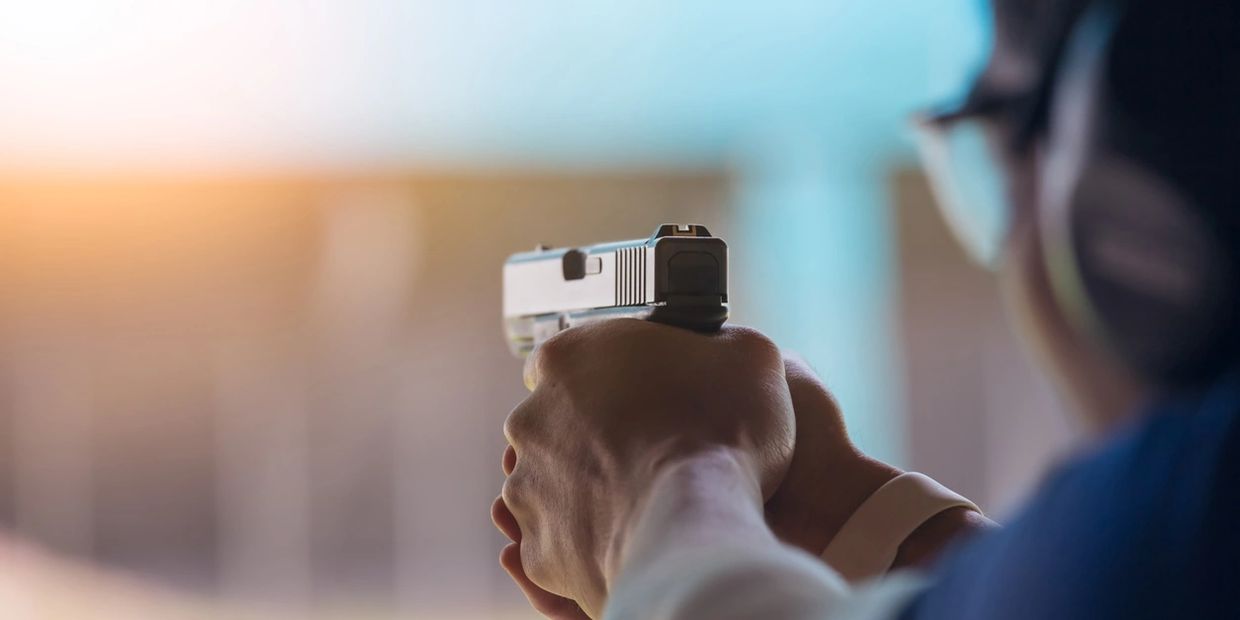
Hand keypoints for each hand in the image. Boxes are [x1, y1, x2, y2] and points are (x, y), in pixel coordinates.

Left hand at [498, 320, 795, 616]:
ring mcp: (528, 485)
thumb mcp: (748, 356)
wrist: (698, 525)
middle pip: (555, 424)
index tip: (638, 400)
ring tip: (643, 504)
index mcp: (569, 357)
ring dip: (587, 493)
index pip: (568, 360)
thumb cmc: (721, 434)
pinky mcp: (539, 548)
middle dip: (593, 438)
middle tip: (648, 454)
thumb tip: (722, 351)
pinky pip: (558, 544)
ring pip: (552, 486)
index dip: (606, 381)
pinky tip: (630, 542)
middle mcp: (533, 417)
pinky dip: (587, 546)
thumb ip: (718, 343)